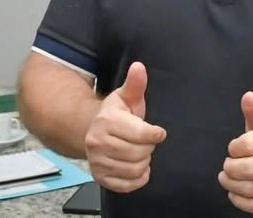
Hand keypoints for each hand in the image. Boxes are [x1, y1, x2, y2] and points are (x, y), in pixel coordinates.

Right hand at [85, 62, 166, 192]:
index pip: (141, 134)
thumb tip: (139, 66)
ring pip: (134, 169)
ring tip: (140, 151)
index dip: (155, 134)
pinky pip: (126, 185)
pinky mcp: (99, 177)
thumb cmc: (117, 113)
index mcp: (107, 121)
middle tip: (146, 141)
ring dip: (144, 162)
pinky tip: (138, 167)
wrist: (93, 130)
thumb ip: (135, 83)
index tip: (159, 132)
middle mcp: (97, 142)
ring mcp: (96, 161)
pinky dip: (137, 178)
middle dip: (149, 148)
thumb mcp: (127, 95)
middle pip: (139, 153)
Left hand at [218, 91, 252, 214]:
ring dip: (231, 184)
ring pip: (250, 188)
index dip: (234, 147)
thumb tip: (247, 96)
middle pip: (248, 168)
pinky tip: (234, 193)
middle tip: (227, 166)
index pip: (247, 144)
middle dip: (230, 168)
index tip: (234, 148)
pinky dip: (240, 202)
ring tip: (226, 178)